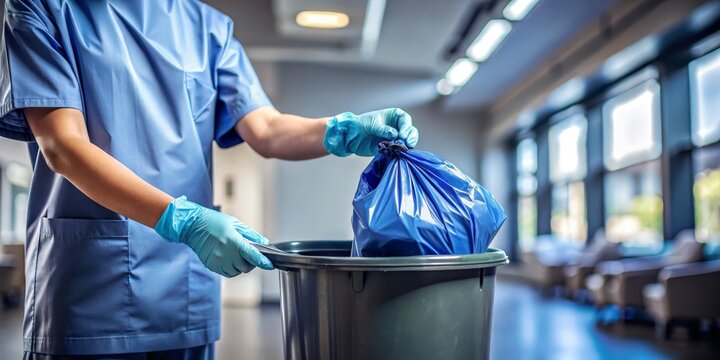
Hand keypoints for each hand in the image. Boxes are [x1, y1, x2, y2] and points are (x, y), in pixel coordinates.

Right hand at [155, 196, 272, 276]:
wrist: (193, 226)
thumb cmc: (215, 222)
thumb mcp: (236, 224)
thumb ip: (251, 235)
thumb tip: (264, 242)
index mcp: (234, 241)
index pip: (253, 255)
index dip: (263, 262)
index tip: (270, 265)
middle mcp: (226, 253)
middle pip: (246, 267)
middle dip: (251, 262)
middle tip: (248, 253)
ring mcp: (218, 261)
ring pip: (237, 271)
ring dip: (241, 266)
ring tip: (236, 254)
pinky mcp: (212, 266)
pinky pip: (227, 273)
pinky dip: (232, 268)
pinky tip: (229, 258)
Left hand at [323, 108, 418, 156]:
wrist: (351, 136)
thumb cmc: (361, 124)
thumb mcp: (372, 124)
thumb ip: (384, 129)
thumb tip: (394, 135)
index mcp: (394, 116)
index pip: (405, 120)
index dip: (406, 127)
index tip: (402, 134)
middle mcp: (397, 126)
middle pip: (410, 131)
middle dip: (410, 137)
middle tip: (407, 143)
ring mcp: (395, 138)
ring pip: (406, 142)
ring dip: (406, 146)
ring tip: (401, 149)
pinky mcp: (390, 147)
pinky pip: (398, 150)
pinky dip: (399, 153)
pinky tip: (396, 154)